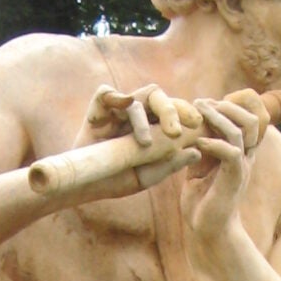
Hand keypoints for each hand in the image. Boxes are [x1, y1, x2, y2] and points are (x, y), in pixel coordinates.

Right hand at [76, 82, 202, 198]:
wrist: (83, 186)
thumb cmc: (116, 179)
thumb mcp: (145, 176)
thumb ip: (169, 164)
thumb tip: (196, 152)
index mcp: (153, 125)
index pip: (174, 111)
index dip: (187, 113)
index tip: (198, 125)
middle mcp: (138, 113)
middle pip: (159, 97)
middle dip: (171, 110)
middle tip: (175, 131)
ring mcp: (117, 109)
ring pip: (138, 97)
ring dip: (145, 118)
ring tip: (145, 143)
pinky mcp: (97, 109)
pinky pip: (106, 93)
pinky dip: (115, 96)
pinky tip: (124, 103)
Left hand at [179, 91, 263, 247]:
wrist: (208, 231)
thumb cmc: (201, 201)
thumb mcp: (198, 168)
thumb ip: (200, 147)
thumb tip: (189, 126)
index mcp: (239, 153)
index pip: (248, 120)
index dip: (229, 106)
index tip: (203, 104)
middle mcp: (245, 158)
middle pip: (251, 119)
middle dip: (226, 107)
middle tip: (200, 104)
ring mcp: (241, 168)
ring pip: (240, 131)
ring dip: (217, 118)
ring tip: (197, 113)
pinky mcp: (234, 179)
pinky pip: (231, 152)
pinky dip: (213, 143)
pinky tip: (197, 142)